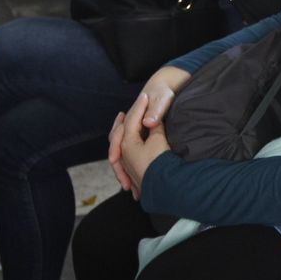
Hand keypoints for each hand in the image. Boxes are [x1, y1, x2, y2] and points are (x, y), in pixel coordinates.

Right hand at [110, 72, 186, 196]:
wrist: (163, 89)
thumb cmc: (163, 93)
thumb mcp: (162, 99)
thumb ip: (156, 110)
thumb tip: (148, 122)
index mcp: (131, 121)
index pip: (118, 138)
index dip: (116, 151)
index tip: (118, 163)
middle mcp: (128, 130)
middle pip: (117, 152)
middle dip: (120, 170)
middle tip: (126, 185)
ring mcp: (132, 136)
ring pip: (123, 158)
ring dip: (126, 174)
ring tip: (132, 190)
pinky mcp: (139, 140)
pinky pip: (132, 158)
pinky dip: (134, 171)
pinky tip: (140, 185)